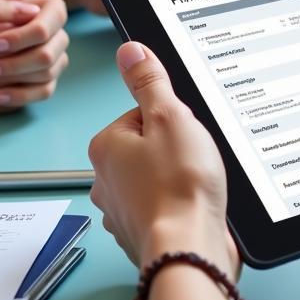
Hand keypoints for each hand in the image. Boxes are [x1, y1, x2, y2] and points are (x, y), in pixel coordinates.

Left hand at [89, 43, 237, 279]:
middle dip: (175, 148)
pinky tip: (193, 205)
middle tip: (191, 158)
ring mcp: (121, 210)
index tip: (184, 133)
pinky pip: (163, 205)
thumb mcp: (170, 116)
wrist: (189, 248)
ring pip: (155, 176)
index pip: (142, 114)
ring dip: (177, 177)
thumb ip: (149, 81)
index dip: (172, 119)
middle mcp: (105, 180)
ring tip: (194, 184)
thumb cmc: (179, 186)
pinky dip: (179, 204)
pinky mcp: (141, 233)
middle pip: (148, 145)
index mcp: (106, 146)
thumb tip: (130, 51)